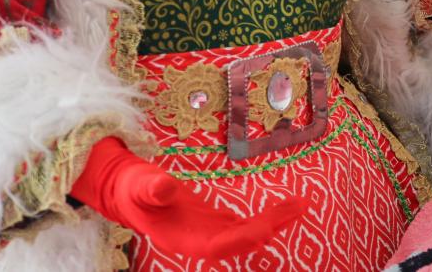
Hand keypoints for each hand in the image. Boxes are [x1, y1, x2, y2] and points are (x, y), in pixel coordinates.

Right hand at [70, 137, 306, 259]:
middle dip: (269, 228)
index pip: (217, 246)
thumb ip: (151, 188)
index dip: (240, 240)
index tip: (265, 229)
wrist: (129, 193)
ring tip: (302, 204)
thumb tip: (165, 188)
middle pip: (240, 242)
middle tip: (298, 208)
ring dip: (275, 221)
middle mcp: (201, 241)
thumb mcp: (138, 185)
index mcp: (182, 238)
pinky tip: (287, 207)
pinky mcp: (217, 223)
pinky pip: (247, 224)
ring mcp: (211, 233)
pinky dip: (268, 216)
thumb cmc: (133, 189)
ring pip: (248, 234)